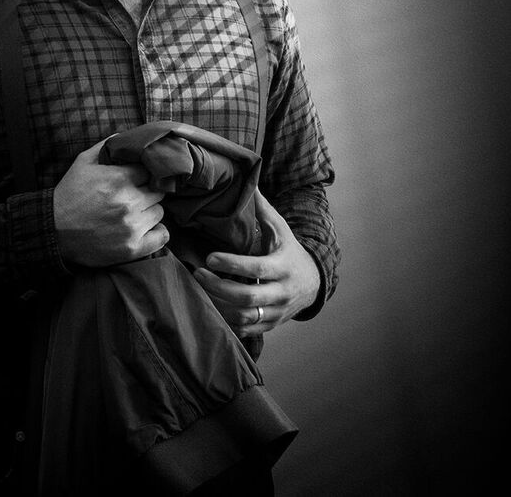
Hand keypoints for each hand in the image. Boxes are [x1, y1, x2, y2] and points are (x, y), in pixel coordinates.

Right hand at [53, 137, 168, 266]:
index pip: (149, 171)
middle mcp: (129, 202)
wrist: (52, 229)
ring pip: (159, 212)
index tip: (135, 179)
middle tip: (133, 196)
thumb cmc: (69, 194)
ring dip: (148, 211)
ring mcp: (132, 226)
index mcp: (119, 179)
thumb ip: (106, 146)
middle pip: (157, 191)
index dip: (142, 174)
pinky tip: (146, 229)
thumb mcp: (82, 163)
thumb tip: (126, 137)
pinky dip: (157, 233)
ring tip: (133, 213)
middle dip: (146, 191)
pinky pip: (162, 237)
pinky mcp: (132, 247)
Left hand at [192, 189, 320, 335]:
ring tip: (200, 289)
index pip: (256, 269)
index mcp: (283, 267)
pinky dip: (228, 321)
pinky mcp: (271, 325)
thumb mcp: (281, 230)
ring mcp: (277, 311)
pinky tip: (212, 307)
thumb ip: (262, 210)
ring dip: (219, 305)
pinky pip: (247, 329)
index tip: (209, 257)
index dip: (231, 265)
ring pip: (245, 316)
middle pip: (247, 297)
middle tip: (197, 273)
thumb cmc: (289, 252)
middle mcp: (282, 292)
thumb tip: (249, 181)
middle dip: (218, 287)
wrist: (313, 284)